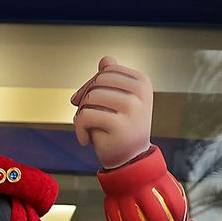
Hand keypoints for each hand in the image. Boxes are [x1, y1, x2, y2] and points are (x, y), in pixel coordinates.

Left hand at [71, 56, 153, 170]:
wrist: (130, 161)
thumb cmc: (122, 128)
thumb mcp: (119, 100)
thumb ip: (113, 79)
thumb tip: (106, 59)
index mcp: (143, 82)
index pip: (107, 69)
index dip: (91, 84)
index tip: (86, 102)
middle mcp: (141, 92)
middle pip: (98, 81)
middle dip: (85, 97)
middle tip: (84, 116)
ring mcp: (132, 108)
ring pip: (90, 97)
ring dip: (81, 114)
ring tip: (86, 128)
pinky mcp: (119, 125)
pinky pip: (85, 116)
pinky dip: (79, 128)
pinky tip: (85, 139)